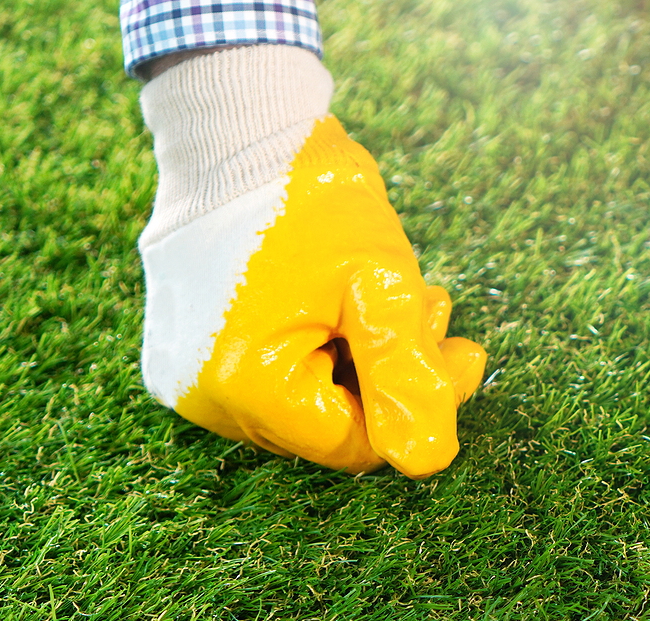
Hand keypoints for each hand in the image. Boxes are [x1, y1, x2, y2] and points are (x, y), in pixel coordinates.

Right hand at [138, 48, 485, 476]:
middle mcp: (203, 397)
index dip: (419, 404)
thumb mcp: (381, 288)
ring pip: (307, 397)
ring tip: (399, 300)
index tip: (464, 354)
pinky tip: (348, 301)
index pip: (356, 442)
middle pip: (331, 422)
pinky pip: (272, 372)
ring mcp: (186, 376)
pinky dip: (320, 346)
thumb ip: (406, 377)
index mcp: (246, 385)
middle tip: (440, 317)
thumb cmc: (312, 201)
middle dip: (395, 375)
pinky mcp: (185, 351)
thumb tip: (426, 461)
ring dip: (365, 358)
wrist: (235, 131)